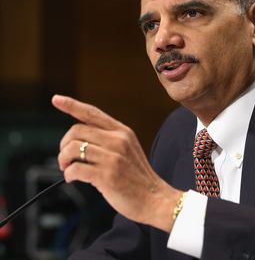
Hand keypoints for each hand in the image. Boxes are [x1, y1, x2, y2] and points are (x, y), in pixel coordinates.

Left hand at [52, 95, 181, 231]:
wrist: (155, 198)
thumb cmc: (137, 176)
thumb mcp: (128, 149)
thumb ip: (107, 139)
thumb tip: (78, 138)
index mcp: (123, 132)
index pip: (93, 113)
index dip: (72, 105)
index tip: (57, 99)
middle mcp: (118, 140)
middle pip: (76, 130)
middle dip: (64, 145)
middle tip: (65, 158)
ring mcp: (113, 158)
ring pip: (73, 148)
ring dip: (63, 160)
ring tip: (68, 168)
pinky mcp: (108, 176)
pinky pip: (76, 169)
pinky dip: (68, 174)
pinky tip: (73, 178)